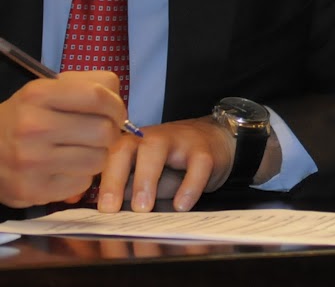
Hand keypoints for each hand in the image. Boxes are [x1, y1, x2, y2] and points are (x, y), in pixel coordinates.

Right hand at [0, 72, 124, 207]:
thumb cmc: (25, 117)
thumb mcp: (48, 89)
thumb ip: (88, 84)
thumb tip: (118, 99)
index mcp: (38, 95)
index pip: (98, 96)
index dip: (116, 106)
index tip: (115, 113)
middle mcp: (33, 127)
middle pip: (103, 131)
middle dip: (110, 133)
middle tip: (99, 135)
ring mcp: (31, 161)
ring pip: (98, 159)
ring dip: (97, 156)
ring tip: (80, 151)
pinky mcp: (33, 189)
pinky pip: (82, 183)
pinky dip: (81, 177)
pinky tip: (65, 169)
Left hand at [95, 116, 232, 211]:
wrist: (216, 138)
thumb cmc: (173, 164)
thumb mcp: (145, 177)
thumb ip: (127, 192)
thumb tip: (105, 218)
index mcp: (130, 144)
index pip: (107, 158)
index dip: (98, 182)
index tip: (97, 210)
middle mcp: (149, 137)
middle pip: (125, 148)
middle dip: (114, 178)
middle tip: (111, 209)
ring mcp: (178, 140)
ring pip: (155, 149)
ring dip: (145, 178)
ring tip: (143, 208)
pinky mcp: (204, 149)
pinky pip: (196, 164)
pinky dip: (189, 186)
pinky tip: (182, 206)